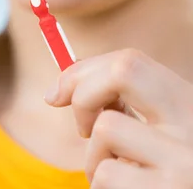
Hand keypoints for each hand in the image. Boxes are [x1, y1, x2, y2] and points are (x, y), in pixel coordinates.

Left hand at [45, 49, 192, 187]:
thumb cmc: (172, 174)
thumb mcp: (162, 132)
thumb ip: (131, 107)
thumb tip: (65, 85)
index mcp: (189, 104)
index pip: (130, 61)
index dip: (85, 70)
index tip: (59, 92)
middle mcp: (192, 126)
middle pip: (122, 72)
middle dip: (85, 92)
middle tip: (82, 127)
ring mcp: (183, 162)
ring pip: (106, 130)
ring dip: (95, 159)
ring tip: (116, 177)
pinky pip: (107, 175)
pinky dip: (101, 186)